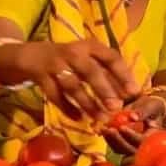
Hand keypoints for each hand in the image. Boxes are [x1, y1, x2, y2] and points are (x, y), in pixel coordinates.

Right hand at [15, 39, 140, 121]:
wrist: (32, 55)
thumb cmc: (68, 60)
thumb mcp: (86, 60)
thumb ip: (105, 74)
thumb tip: (128, 95)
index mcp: (90, 46)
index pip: (110, 57)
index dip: (123, 74)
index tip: (133, 92)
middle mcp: (73, 52)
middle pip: (90, 71)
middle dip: (104, 90)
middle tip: (116, 107)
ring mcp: (55, 64)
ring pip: (73, 85)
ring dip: (87, 103)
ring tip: (100, 118)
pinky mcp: (41, 76)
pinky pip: (55, 95)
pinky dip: (67, 108)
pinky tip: (78, 118)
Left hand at [103, 94, 165, 154]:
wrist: (146, 108)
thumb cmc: (151, 106)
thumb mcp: (151, 105)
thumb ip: (143, 111)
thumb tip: (133, 117)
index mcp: (154, 137)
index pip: (143, 141)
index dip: (132, 136)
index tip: (122, 127)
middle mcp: (144, 145)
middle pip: (131, 149)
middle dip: (119, 141)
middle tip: (110, 130)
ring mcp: (133, 146)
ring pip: (121, 150)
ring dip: (111, 141)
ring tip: (103, 129)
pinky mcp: (124, 144)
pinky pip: (115, 146)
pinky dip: (108, 139)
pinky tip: (102, 129)